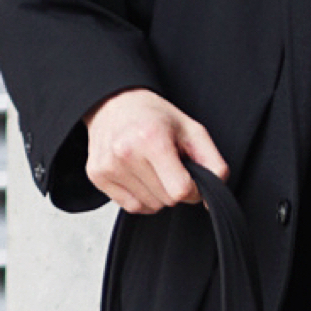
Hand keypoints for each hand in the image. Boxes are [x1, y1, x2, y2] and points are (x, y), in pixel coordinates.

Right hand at [84, 88, 228, 212]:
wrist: (113, 103)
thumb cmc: (154, 116)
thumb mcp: (192, 130)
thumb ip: (212, 163)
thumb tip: (212, 198)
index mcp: (151, 139)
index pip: (180, 190)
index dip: (193, 189)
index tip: (191, 176)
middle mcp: (125, 153)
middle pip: (166, 200)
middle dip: (175, 188)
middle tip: (168, 164)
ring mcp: (108, 166)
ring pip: (150, 206)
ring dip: (158, 193)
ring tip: (152, 166)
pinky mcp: (97, 176)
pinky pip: (132, 206)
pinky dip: (141, 197)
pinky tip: (139, 175)